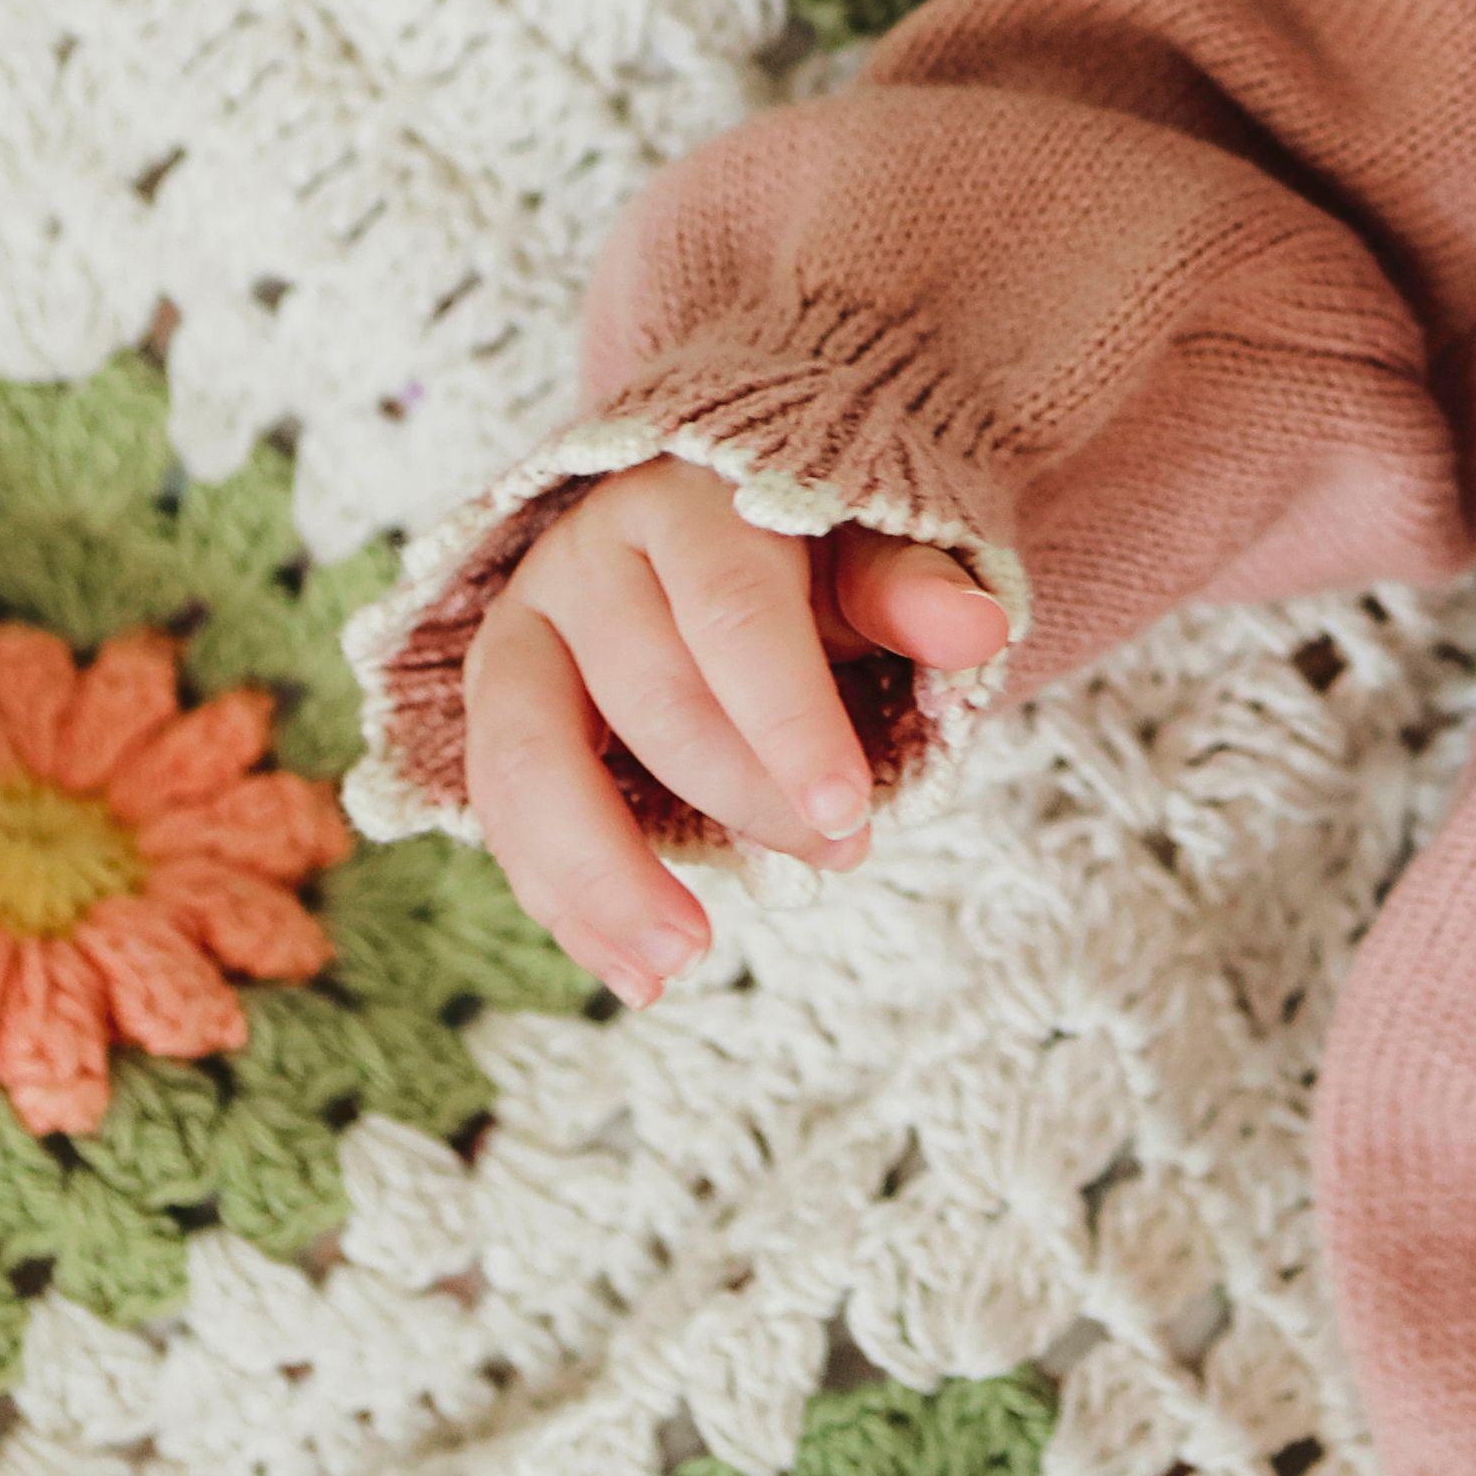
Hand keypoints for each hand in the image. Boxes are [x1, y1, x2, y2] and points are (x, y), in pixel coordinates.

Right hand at [464, 457, 1011, 1003]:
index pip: (734, 614)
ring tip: (681, 964)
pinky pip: (503, 816)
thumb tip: (981, 629)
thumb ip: (911, 593)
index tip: (849, 816)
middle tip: (843, 854)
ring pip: (530, 761)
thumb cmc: (808, 552)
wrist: (716, 534)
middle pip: (651, 695)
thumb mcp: (869, 555)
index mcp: (687, 502)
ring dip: (604, 879)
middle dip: (745, 797)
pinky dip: (564, 904)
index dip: (789, 722)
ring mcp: (523, 631)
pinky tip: (633, 973)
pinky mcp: (494, 707)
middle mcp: (585, 556)